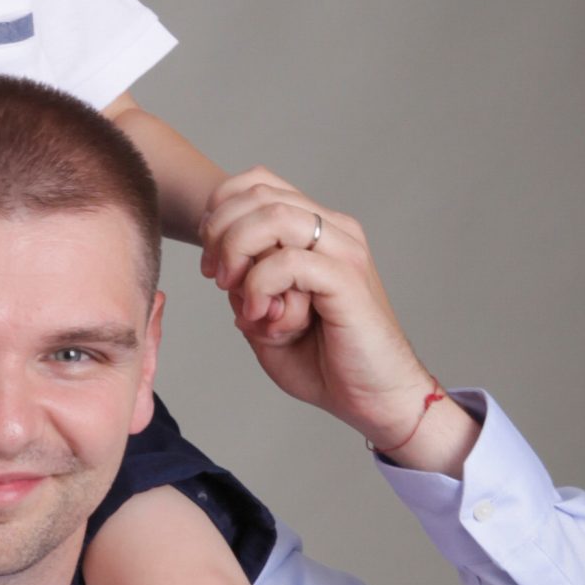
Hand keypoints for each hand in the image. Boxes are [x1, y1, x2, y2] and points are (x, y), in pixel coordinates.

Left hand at [197, 169, 445, 448]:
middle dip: (220, 234)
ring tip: (237, 294)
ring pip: (272, 217)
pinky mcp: (347, 280)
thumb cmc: (324, 362)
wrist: (375, 400)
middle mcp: (334, 231)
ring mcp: (343, 252)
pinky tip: (261, 317)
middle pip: (259, 194)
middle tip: (218, 279)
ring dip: (238, 254)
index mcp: (316, 230)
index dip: (220, 212)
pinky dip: (260, 286)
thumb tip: (223, 265)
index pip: (258, 183)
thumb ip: (244, 284)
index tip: (209, 260)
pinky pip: (288, 261)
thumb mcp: (265, 317)